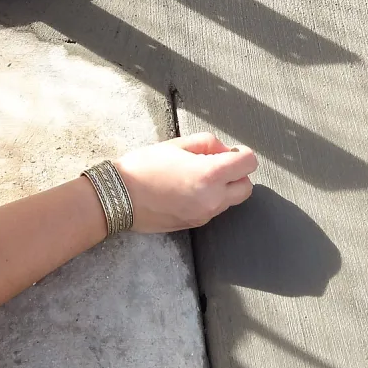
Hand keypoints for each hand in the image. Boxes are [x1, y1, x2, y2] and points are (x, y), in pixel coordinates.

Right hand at [114, 133, 257, 232]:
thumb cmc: (143, 167)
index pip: (248, 164)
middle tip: (216, 164)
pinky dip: (210, 198)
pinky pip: (214, 210)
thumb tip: (224, 151)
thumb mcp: (176, 144)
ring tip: (197, 176)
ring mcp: (204, 214)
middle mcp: (212, 198)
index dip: (242, 154)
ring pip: (231, 200)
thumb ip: (207, 143)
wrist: (118, 197)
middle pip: (246, 187)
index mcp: (209, 174)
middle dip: (237, 174)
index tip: (231, 152)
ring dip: (224, 187)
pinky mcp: (195, 224)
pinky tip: (188, 189)